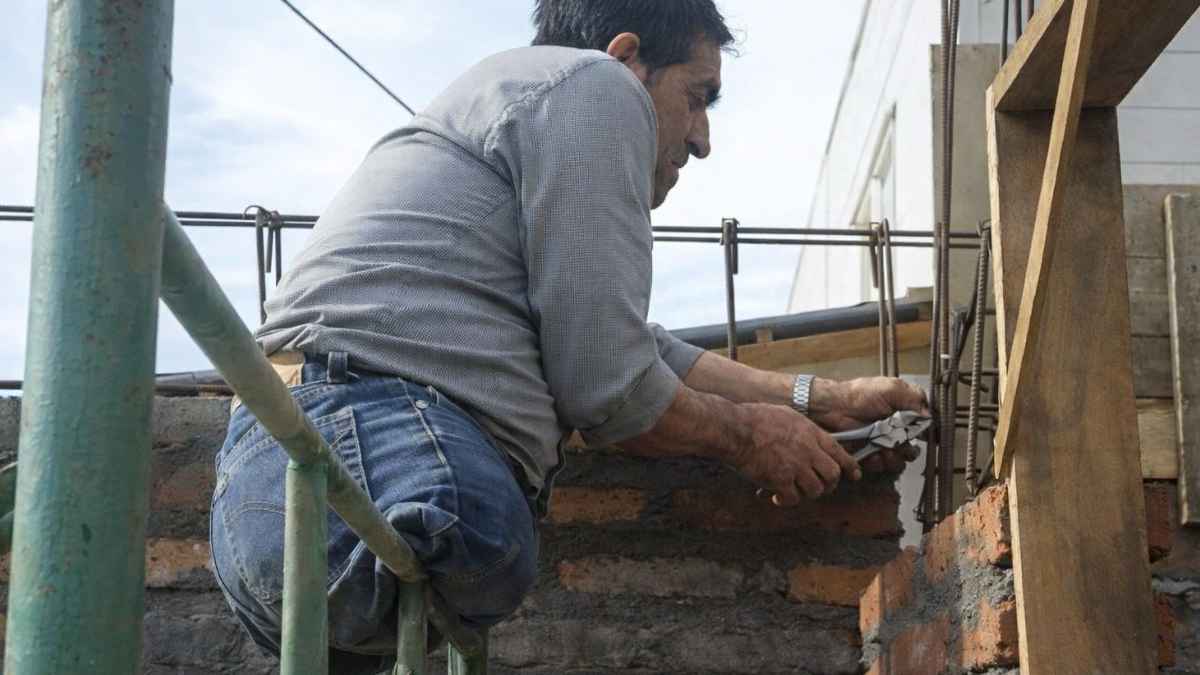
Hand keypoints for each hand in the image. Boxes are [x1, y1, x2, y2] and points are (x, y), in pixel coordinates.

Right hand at [732, 403, 861, 504]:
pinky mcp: (781, 480)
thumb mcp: (786, 415)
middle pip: (832, 475)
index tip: (854, 475)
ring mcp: (796, 466)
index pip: (839, 452)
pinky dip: (786, 500)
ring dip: (806, 493)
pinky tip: (776, 497)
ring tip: (794, 491)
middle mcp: (808, 450)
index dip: (850, 466)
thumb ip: (802, 428)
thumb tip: (809, 437)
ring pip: (816, 490)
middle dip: (829, 484)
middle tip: (820, 487)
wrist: (735, 429)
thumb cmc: (754, 418)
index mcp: (811, 433)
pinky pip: (793, 498)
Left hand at [808, 377, 928, 472]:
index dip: (926, 432)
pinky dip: (878, 461)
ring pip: (900, 459)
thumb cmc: (860, 394)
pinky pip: (883, 464)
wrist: (834, 407)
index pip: (925, 426)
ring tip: (883, 447)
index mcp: (906, 411)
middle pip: (914, 447)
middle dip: (907, 448)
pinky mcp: (872, 452)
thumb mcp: (891, 388)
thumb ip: (914, 399)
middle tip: (897, 441)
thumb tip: (928, 415)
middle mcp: (898, 428)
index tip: (925, 435)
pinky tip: (872, 452)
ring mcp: (885, 441)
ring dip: (893, 456)